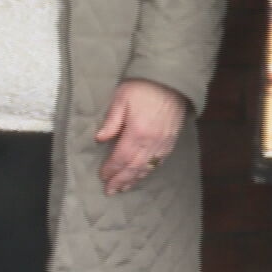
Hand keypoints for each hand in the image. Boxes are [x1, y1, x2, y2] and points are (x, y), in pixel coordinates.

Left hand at [95, 79, 189, 195]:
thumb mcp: (121, 99)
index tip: (102, 176)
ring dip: (135, 178)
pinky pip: (160, 161)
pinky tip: (144, 173)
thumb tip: (99, 139)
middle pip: (134, 167)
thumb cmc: (143, 87)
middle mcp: (151, 142)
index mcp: (137, 132)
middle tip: (111, 191)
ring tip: (124, 188)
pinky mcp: (172, 139)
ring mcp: (163, 142)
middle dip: (121, 180)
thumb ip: (111, 121)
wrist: (171, 80)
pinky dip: (150, 170)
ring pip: (148, 167)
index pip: (121, 157)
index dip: (111, 169)